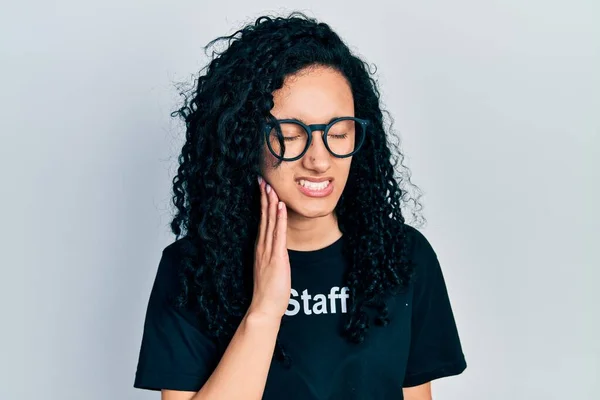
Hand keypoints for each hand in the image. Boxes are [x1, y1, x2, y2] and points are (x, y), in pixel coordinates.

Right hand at [248, 176, 290, 319]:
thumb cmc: (268, 293)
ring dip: (270, 203)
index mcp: (261, 249)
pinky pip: (278, 234)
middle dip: (264, 198)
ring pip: (269, 222)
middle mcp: (262, 247)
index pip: (261, 221)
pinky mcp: (277, 257)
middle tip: (263, 180)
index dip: (262, 204)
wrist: (264, 308)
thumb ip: (272, 258)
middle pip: (263, 217)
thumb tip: (277, 251)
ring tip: (270, 186)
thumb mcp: (270, 270)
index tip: (262, 189)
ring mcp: (268, 251)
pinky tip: (280, 206)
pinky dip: (279, 218)